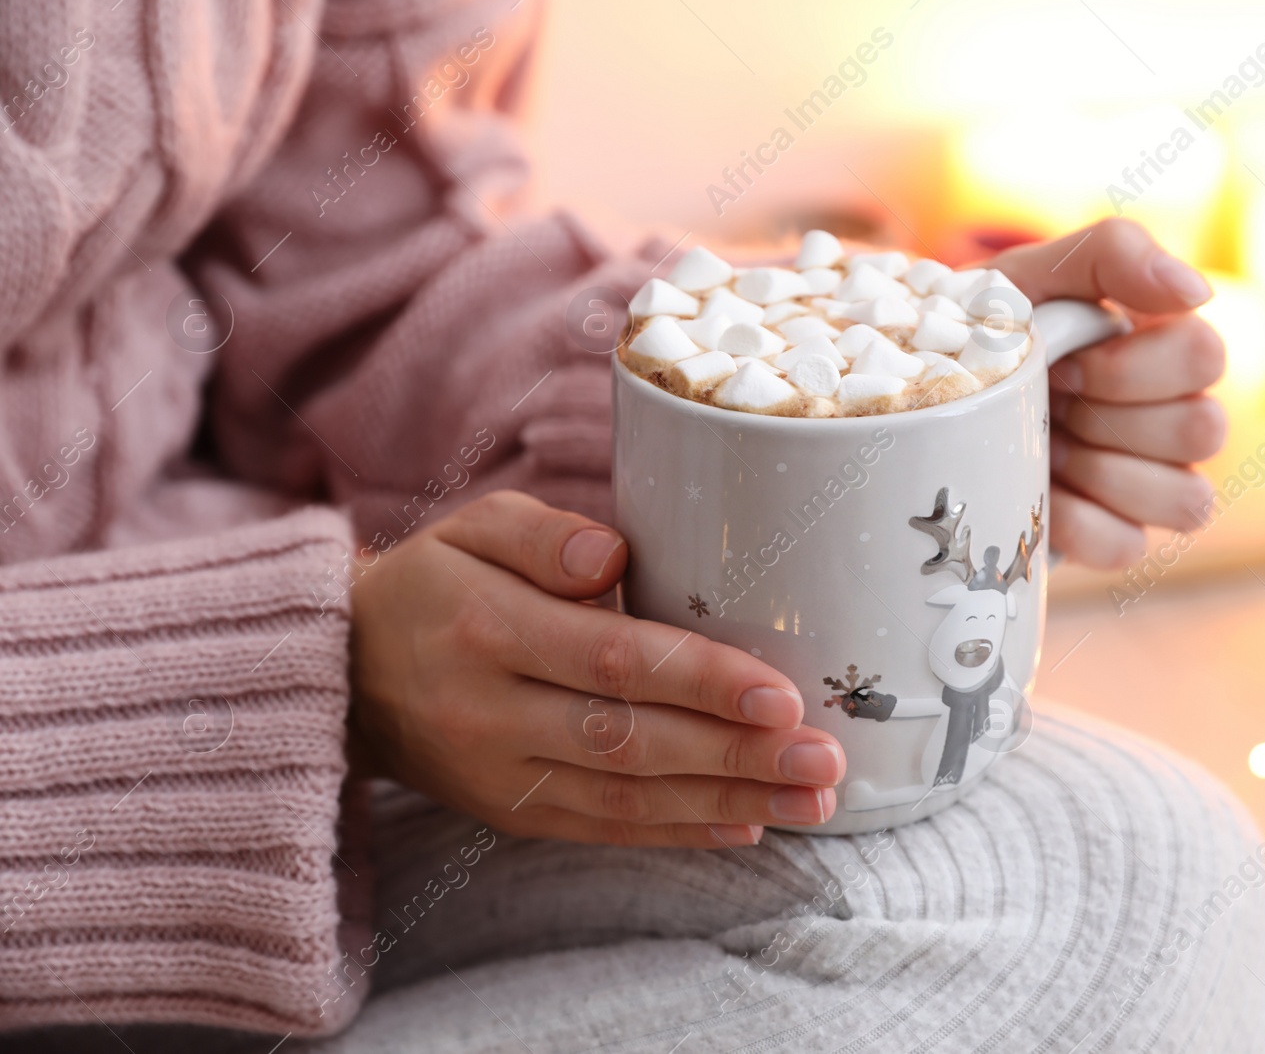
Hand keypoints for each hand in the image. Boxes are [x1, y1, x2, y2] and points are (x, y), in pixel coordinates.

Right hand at [347, 491, 844, 846]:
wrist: (344, 673)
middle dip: (738, 755)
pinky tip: (748, 825)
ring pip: (627, 797)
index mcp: (486, 628)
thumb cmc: (434, 585)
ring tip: (813, 799)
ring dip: (728, 801)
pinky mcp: (512, 812)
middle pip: (631, 740)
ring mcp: (501, 774)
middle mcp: (492, 712)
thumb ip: (544, 535)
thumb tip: (612, 555)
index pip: (611, 660)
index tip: (781, 697)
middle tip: (824, 759)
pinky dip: (680, 831)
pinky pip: (604, 828)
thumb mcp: (472, 528)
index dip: (700, 682)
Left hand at [985, 219, 1227, 568]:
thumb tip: (1196, 291)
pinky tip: (1038, 494)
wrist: (915, 400)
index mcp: (1164, 347)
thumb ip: (1111, 255)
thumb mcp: (1027, 275)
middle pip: (1203, 429)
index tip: (1061, 362)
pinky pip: (1129, 546)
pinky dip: (1077, 522)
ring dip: (1100, 471)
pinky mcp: (1114, 538)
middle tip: (1048, 402)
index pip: (1206, 357)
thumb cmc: (981, 331)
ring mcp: (1151, 484)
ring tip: (1043, 448)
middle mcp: (1174, 417)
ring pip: (1187, 500)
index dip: (1126, 367)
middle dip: (1107, 417)